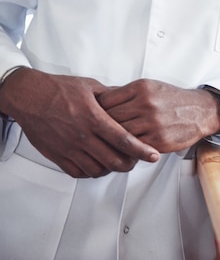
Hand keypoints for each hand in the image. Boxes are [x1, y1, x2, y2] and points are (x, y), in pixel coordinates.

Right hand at [0, 68, 159, 177]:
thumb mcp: (90, 86)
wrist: (28, 96)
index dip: (141, 150)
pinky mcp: (57, 155)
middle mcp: (82, 136)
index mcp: (93, 118)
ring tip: (117, 161)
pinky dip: (91, 172)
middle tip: (136, 159)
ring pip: (97, 170)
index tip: (153, 155)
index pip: (123, 140)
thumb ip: (113, 96)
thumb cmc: (58, 89)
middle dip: (130, 164)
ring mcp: (69, 148)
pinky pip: (78, 173)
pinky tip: (97, 164)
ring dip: (111, 169)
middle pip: (113, 160)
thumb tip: (130, 98)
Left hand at [97, 79, 219, 153]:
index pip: (105, 100)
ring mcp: (152, 123)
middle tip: (95, 133)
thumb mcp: (150, 87)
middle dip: (101, 127)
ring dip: (112, 141)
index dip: (95, 110)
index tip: (92, 116)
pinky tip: (123, 148)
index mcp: (140, 88)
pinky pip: (133, 147)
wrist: (200, 111)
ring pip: (119, 135)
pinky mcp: (158, 140)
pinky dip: (127, 149)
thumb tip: (100, 102)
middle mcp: (145, 104)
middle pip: (109, 119)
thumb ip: (127, 94)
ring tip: (106, 143)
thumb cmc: (173, 99)